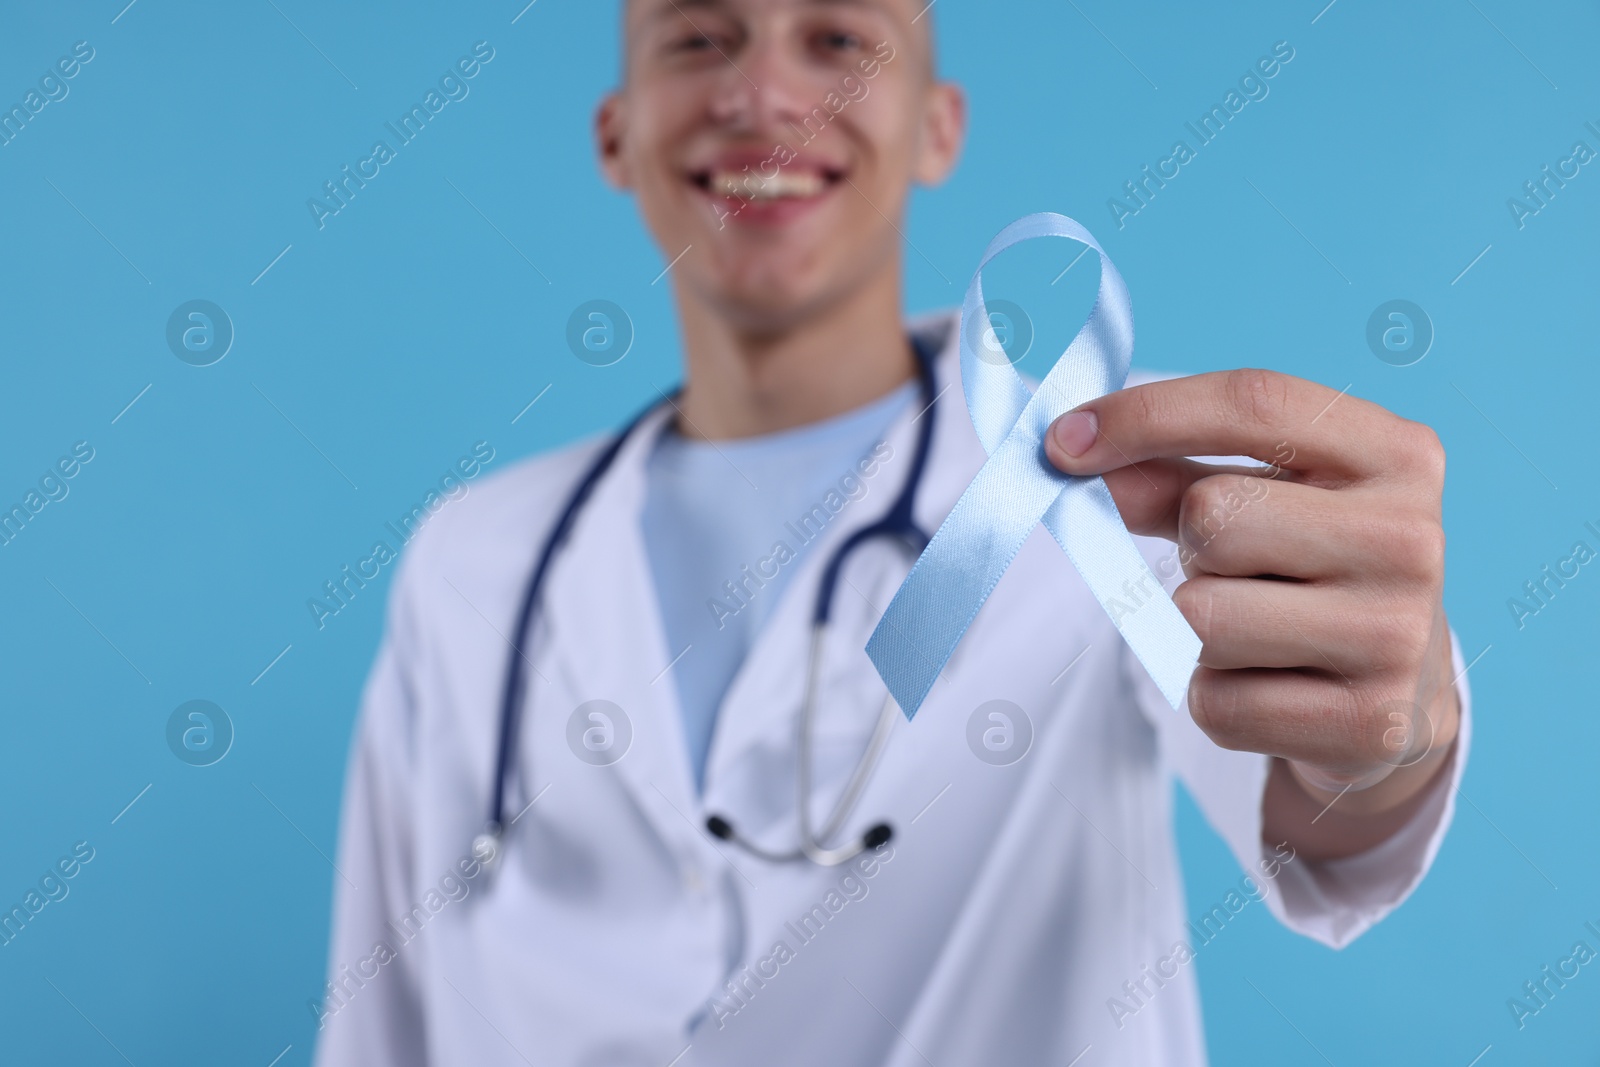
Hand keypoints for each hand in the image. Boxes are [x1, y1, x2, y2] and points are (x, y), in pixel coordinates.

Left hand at [1045, 369, 1459, 857]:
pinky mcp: (1370, 725)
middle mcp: (1413, 538)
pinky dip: (1214, 697)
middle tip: (1232, 569)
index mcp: (1397, 453)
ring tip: (1256, 630)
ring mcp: (1399, 636)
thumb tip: (1075, 452)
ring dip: (1195, 630)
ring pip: (1200, 617)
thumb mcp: (1259, 500)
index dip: (1144, 416)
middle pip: (1213, 516)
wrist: (1397, 696)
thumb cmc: (1306, 570)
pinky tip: (1269, 687)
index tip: (1060, 442)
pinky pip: (1215, 703)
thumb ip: (1168, 473)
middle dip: (1190, 547)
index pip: (1255, 402)